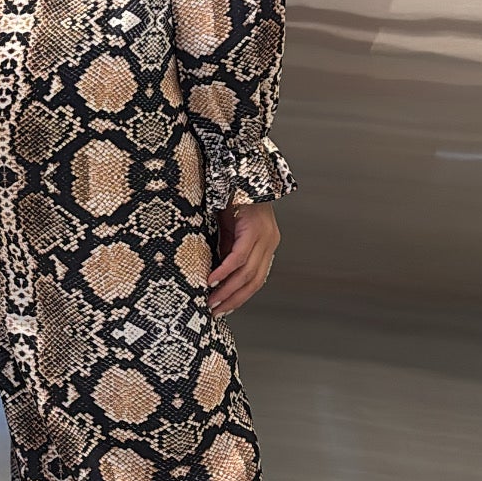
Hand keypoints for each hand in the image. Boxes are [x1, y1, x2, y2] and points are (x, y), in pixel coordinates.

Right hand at [208, 201, 278, 317]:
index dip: (240, 297)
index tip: (224, 309)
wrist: (239, 170)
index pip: (257, 280)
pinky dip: (224, 271)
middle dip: (233, 299)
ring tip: (211, 300)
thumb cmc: (233, 197)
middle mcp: (270, 242)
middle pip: (254, 281)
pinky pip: (239, 257)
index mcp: (267, 244)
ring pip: (247, 273)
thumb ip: (227, 249)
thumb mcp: (230, 229)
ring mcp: (265, 236)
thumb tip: (217, 273)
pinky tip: (212, 281)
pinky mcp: (254, 229)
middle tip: (215, 310)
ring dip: (227, 290)